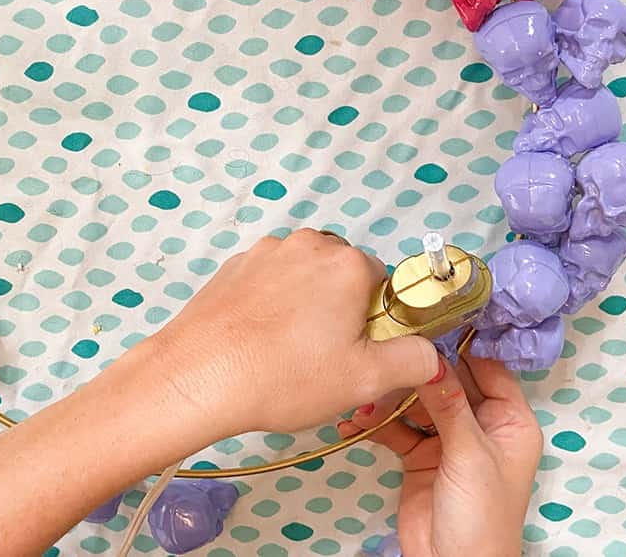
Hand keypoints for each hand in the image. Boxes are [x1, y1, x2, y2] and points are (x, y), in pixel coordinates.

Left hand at [151, 229, 440, 434]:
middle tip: (323, 356)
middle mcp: (308, 245)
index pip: (384, 283)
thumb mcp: (364, 380)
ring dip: (304, 306)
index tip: (357, 351)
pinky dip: (271, 305)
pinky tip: (258, 341)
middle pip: (343, 275)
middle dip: (340, 310)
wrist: (197, 377)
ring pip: (304, 277)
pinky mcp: (234, 266)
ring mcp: (266, 252)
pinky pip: (269, 281)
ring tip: (286, 353)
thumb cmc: (283, 376)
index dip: (375, 321)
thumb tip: (428, 353)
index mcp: (347, 264)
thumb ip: (411, 361)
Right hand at [339, 356, 541, 556]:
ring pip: (418, 404)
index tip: (427, 329)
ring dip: (390, 399)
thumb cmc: (482, 518)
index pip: (487, 370)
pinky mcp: (419, 455)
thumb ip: (450, 406)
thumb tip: (432, 359)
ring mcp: (448, 440)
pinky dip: (376, 424)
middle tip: (386, 355)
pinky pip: (397, 429)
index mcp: (510, 421)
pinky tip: (354, 420)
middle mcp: (481, 425)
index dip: (460, 350)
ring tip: (363, 392)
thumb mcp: (470, 455)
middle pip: (448, 383)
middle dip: (417, 373)